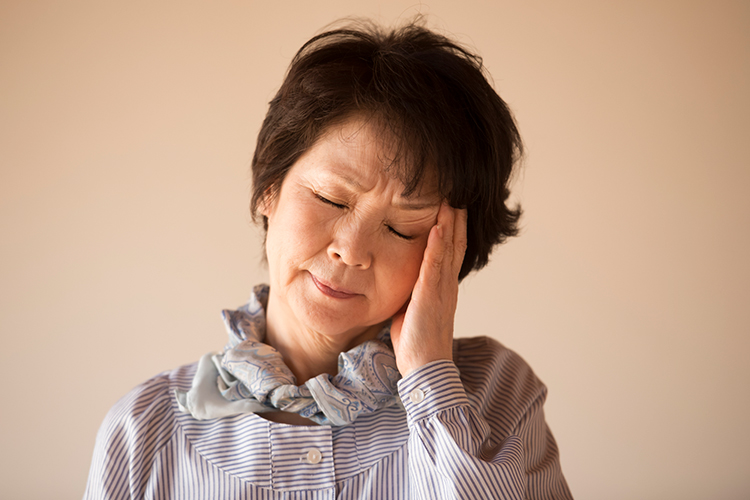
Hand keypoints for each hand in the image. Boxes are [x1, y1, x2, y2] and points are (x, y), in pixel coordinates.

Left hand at [390, 202, 467, 376]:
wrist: (424, 367)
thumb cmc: (416, 341)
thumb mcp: (413, 308)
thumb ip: (413, 290)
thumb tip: (400, 277)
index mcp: (443, 286)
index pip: (450, 250)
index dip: (453, 227)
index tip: (451, 205)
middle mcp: (447, 284)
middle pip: (455, 243)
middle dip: (456, 218)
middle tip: (457, 192)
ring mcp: (441, 289)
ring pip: (449, 249)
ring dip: (450, 223)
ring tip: (451, 200)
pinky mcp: (430, 296)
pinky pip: (434, 266)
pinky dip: (438, 245)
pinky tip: (438, 227)